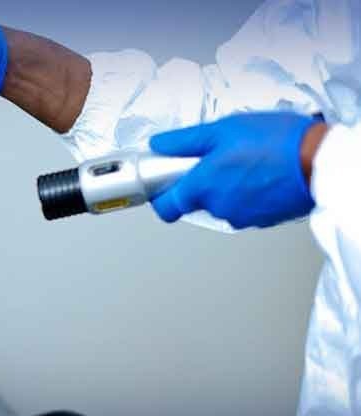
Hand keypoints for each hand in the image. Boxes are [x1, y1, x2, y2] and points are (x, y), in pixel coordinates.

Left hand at [149, 112, 316, 228]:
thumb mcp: (222, 129)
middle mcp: (218, 207)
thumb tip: (159, 145)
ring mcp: (241, 216)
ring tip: (246, 160)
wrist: (321, 161)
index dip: (161, 195)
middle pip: (195, 201)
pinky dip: (247, 192)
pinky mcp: (262, 219)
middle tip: (217, 157)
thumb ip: (184, 141)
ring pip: (222, 203)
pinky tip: (261, 172)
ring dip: (227, 186)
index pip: (165, 207)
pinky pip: (245, 206)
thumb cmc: (276, 143)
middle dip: (201, 182)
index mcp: (201, 188)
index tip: (164, 182)